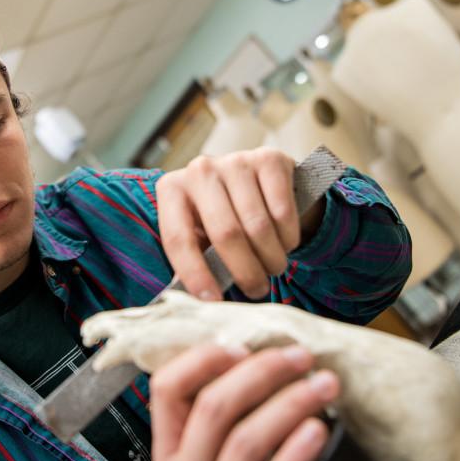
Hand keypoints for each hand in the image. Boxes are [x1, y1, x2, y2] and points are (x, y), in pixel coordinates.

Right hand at [150, 344, 338, 460]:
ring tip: (324, 384)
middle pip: (212, 407)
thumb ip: (222, 410)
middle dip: (262, 371)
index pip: (166, 388)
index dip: (202, 359)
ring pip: (245, 439)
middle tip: (300, 356)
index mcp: (172, 450)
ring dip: (291, 402)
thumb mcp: (213, 450)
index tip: (241, 346)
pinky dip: (297, 449)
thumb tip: (249, 346)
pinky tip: (318, 428)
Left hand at [156, 148, 322, 299]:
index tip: (211, 301)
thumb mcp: (200, 235)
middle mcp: (200, 170)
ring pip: (258, 226)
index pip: (178, 238)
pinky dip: (288, 237)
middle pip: (225, 233)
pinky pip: (283, 211)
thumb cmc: (222, 218)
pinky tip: (285, 243)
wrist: (257, 183)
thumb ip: (197, 259)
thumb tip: (204, 300)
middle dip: (245, 271)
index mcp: (172, 189)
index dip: (195, 273)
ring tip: (272, 268)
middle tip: (256, 290)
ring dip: (270, 258)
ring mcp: (236, 161)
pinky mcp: (270, 159)